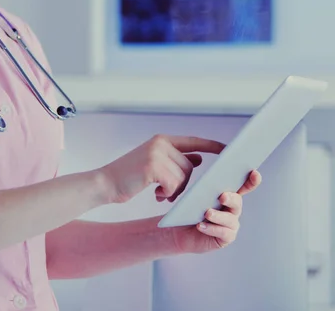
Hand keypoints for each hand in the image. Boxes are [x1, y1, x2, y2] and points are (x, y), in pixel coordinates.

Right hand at [98, 134, 224, 204]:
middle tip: (168, 193)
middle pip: (190, 166)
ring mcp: (156, 153)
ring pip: (184, 176)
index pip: (194, 141)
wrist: (105, 183)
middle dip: (184, 183)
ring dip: (176, 190)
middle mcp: (160, 143)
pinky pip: (175, 184)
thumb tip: (198, 158)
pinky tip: (157, 195)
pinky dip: (169, 193)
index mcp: (162, 140)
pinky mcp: (153, 166)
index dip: (213, 146)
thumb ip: (176, 160)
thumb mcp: (154, 165)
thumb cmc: (129, 177)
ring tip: (161, 194)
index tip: (229, 150)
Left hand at [169, 170, 261, 253]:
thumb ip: (200, 182)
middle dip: (231, 198)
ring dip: (219, 216)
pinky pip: (223, 233)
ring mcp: (230, 224)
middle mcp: (232, 209)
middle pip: (237, 202)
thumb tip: (200, 164)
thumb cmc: (188, 209)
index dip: (251, 180)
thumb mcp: (193, 194)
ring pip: (230, 219)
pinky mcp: (225, 238)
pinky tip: (200, 225)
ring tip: (207, 213)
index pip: (243, 186)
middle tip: (222, 196)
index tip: (254, 172)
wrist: (178, 230)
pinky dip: (211, 229)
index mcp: (227, 195)